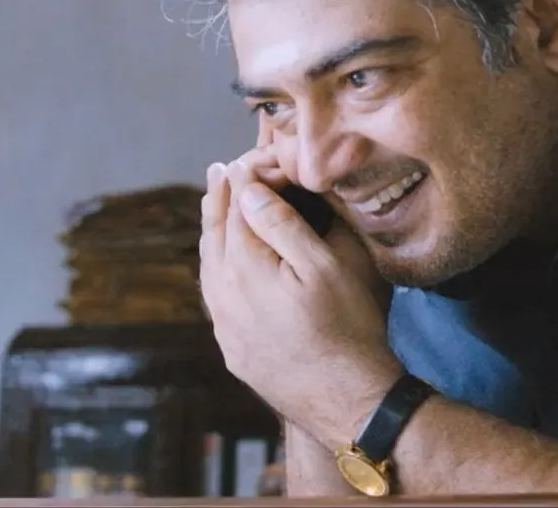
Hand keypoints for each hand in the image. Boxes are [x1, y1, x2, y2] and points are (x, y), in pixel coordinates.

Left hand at [199, 153, 401, 448]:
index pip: (237, 207)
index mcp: (245, 266)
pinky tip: (224, 267)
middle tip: (219, 171)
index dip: (243, 177)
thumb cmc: (349, 327)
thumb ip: (283, 223)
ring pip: (208, 268)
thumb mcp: (327, 265)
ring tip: (215, 210)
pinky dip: (215, 270)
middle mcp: (224, 294)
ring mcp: (225, 327)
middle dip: (218, 199)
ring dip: (212, 233)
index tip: (247, 156)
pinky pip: (214, 299)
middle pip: (214, 235)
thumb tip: (248, 189)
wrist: (348, 401)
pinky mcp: (233, 350)